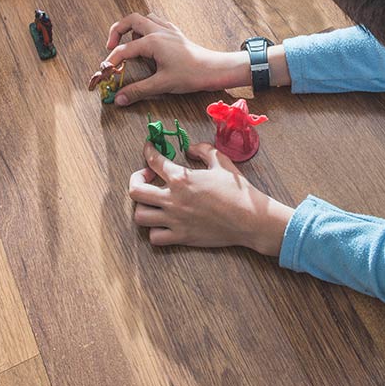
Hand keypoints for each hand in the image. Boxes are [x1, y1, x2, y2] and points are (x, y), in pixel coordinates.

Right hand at [95, 13, 246, 105]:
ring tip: (128, 43)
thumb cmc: (191, 75)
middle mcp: (158, 31)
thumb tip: (119, 99)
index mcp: (152, 42)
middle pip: (130, 20)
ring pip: (144, 17)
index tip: (104, 71)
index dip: (111, 60)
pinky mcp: (176, 33)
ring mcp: (168, 30)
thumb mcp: (162, 85)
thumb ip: (138, 91)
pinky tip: (148, 41)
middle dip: (116, 30)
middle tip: (110, 46)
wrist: (214, 69)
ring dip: (132, 27)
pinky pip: (157, 22)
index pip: (124, 49)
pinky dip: (147, 27)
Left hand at [129, 142, 293, 253]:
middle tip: (146, 177)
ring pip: (140, 216)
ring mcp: (175, 220)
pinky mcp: (181, 237)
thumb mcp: (221, 161)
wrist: (249, 219)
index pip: (154, 160)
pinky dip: (154, 230)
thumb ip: (203, 150)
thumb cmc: (237, 190)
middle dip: (136, 180)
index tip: (148, 149)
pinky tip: (163, 223)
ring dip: (143, 206)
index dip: (148, 151)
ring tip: (153, 202)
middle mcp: (173, 199)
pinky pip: (155, 237)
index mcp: (181, 178)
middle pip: (135, 190)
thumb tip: (190, 148)